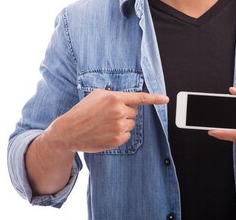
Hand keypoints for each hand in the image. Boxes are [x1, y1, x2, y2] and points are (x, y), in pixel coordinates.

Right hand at [47, 89, 168, 152]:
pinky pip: (127, 136)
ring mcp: (118, 127)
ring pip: (131, 124)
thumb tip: (127, 99)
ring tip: (105, 124)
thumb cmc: (83, 111)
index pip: (140, 98)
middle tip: (108, 115)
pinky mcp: (117, 140)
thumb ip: (114, 94)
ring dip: (122, 124)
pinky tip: (106, 133)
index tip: (166, 99)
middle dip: (125, 113)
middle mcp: (119, 112)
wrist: (69, 131)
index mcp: (114, 98)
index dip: (155, 98)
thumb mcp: (97, 95)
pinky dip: (119, 135)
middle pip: (134, 112)